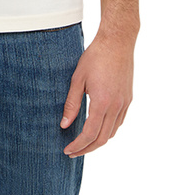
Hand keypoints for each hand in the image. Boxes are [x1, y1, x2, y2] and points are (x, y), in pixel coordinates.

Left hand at [60, 32, 134, 156]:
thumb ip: (72, 104)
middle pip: (102, 138)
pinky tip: (98, 127)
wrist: (117, 42)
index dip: (78, 145)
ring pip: (112, 132)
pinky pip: (119, 122)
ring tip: (83, 142)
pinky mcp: (128, 99)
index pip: (90, 134)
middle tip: (73, 151)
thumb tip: (64, 125)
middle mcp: (116, 106)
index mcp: (102, 102)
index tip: (67, 150)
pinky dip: (108, 130)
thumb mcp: (78, 79)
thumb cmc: (95, 57)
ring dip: (98, 141)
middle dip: (87, 148)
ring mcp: (125, 103)